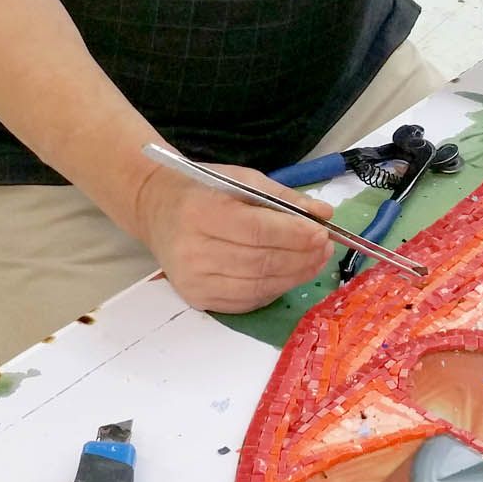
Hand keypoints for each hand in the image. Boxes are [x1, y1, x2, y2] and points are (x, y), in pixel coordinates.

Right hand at [138, 162, 332, 312]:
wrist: (157, 209)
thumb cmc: (203, 189)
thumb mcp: (242, 179)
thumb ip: (283, 198)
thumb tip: (324, 214)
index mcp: (202, 212)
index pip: (256, 231)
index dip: (294, 236)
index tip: (322, 234)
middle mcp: (193, 251)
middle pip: (259, 263)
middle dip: (300, 258)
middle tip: (325, 249)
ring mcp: (193, 280)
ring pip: (256, 286)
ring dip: (293, 277)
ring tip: (315, 262)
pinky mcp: (197, 299)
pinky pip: (246, 301)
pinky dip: (274, 290)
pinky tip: (290, 276)